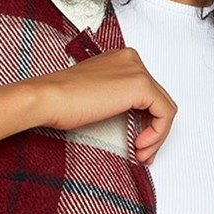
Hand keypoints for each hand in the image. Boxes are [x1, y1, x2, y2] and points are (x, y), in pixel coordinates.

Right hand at [28, 48, 176, 163]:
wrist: (48, 99)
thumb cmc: (61, 101)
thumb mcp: (96, 97)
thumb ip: (116, 99)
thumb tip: (135, 121)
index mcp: (120, 59)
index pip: (147, 93)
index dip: (147, 121)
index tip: (137, 144)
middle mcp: (132, 60)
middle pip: (158, 100)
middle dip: (154, 131)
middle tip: (142, 154)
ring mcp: (137, 70)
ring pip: (164, 108)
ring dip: (156, 136)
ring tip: (141, 154)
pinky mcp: (140, 85)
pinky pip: (164, 113)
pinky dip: (157, 133)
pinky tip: (139, 146)